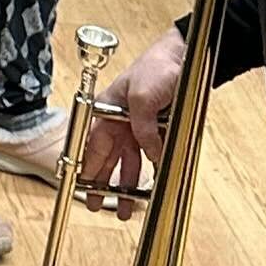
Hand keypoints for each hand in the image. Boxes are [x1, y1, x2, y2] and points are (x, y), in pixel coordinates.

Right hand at [80, 27, 184, 222]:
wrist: (186, 57)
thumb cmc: (157, 66)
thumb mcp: (142, 95)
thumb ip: (142, 128)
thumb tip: (150, 154)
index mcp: (106, 109)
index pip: (90, 144)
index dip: (83, 166)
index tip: (78, 188)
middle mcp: (120, 120)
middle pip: (106, 157)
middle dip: (101, 182)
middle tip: (95, 205)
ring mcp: (139, 126)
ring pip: (128, 162)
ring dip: (126, 185)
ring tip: (124, 208)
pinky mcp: (158, 130)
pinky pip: (151, 157)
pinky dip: (149, 174)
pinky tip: (149, 189)